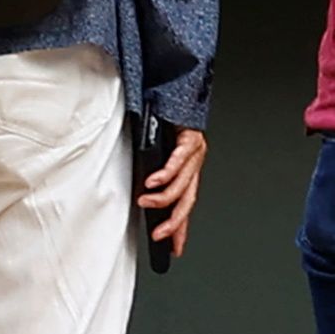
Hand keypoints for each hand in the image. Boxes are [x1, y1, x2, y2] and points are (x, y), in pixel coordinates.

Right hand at [137, 125, 208, 261]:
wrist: (172, 85)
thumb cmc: (162, 118)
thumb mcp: (155, 151)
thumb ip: (152, 171)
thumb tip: (138, 192)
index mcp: (188, 169)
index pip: (186, 204)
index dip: (181, 228)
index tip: (175, 248)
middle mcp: (195, 162)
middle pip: (187, 200)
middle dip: (174, 223)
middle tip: (160, 237)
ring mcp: (196, 151)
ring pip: (182, 184)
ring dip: (162, 198)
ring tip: (145, 203)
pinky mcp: (191, 137)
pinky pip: (177, 161)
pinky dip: (164, 174)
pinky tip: (152, 183)